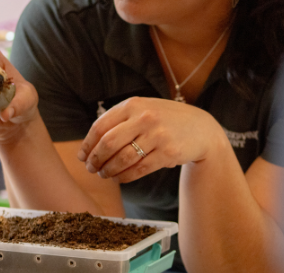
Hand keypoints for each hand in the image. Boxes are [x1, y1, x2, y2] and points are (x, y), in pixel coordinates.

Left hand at [77, 97, 225, 182]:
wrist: (201, 129)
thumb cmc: (166, 120)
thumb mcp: (144, 110)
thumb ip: (120, 121)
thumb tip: (90, 145)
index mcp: (134, 104)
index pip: (101, 126)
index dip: (87, 144)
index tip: (82, 156)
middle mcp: (145, 117)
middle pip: (108, 143)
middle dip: (95, 159)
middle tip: (91, 169)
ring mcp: (157, 135)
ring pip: (122, 159)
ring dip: (108, 170)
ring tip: (104, 175)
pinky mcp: (168, 153)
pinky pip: (138, 169)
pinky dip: (124, 177)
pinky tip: (119, 178)